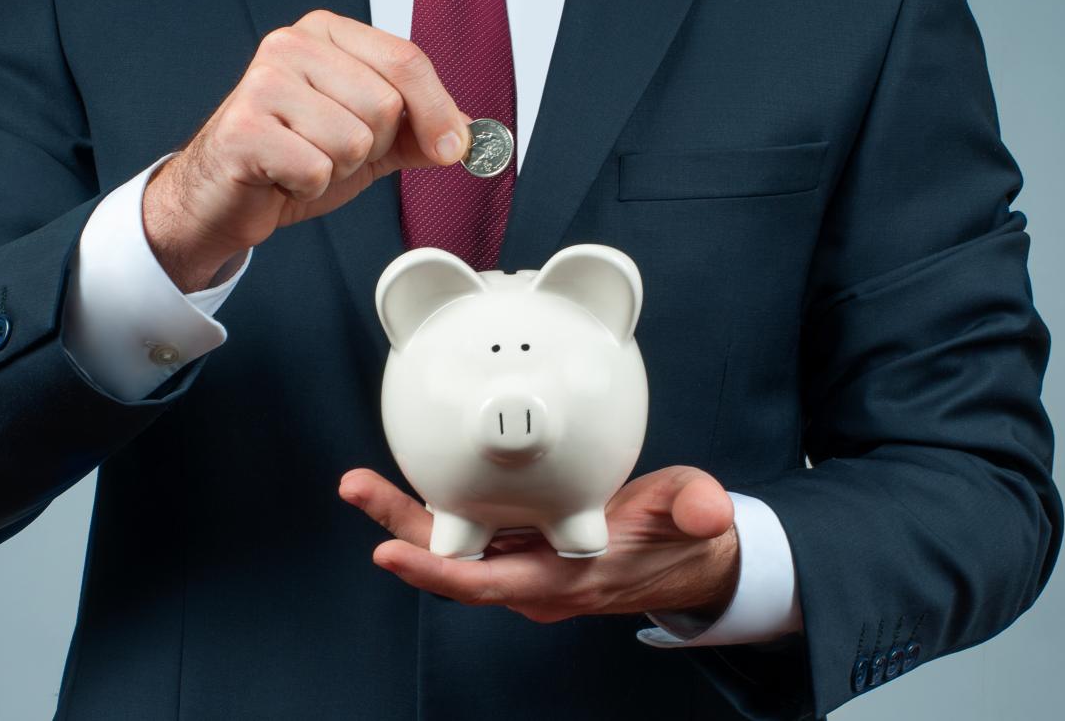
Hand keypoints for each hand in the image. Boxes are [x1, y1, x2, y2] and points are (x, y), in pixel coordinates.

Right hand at [143, 10, 471, 290]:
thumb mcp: (370, 140)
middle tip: (333, 151)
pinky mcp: (244, 129)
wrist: (226, 196)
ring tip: (305, 162)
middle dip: (372, 147)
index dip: (438, 111)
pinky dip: (309, 188)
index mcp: (327, 33)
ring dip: (338, 169)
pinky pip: (317, 169)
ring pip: (353, 140)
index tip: (452, 148)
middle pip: (384, 105)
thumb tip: (472, 136)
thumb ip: (420, 132)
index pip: (406, 60)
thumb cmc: (292, 158)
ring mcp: (263, 83)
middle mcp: (291, 45)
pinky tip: (284, 178)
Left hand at [339, 466, 739, 623]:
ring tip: (361, 483)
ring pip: (453, 547)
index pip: (490, 583)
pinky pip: (469, 533)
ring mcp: (525, 565)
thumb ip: (700, 510)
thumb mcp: (700, 516)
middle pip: (452, 563)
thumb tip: (709, 512)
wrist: (692, 558)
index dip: (438, 572)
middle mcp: (535, 579)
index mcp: (569, 577)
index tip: (389, 551)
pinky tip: (409, 481)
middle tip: (355, 487)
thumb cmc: (686, 536)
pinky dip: (436, 510)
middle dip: (399, 527)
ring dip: (406, 517)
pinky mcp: (524, 546)